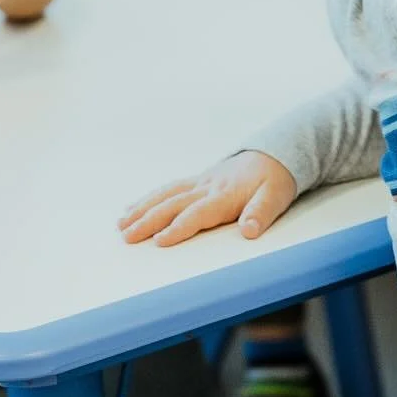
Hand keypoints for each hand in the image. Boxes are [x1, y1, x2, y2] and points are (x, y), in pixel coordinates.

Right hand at [118, 150, 297, 246]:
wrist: (274, 155)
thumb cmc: (275, 181)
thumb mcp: (275, 197)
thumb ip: (261, 213)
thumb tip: (249, 230)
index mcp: (224, 195)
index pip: (197, 213)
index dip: (178, 227)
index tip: (159, 241)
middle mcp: (207, 187)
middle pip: (172, 204)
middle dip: (148, 221)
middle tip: (128, 237)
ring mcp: (199, 182)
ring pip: (165, 194)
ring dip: (142, 209)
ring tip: (121, 224)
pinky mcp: (196, 181)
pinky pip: (167, 189)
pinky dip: (148, 199)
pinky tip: (132, 208)